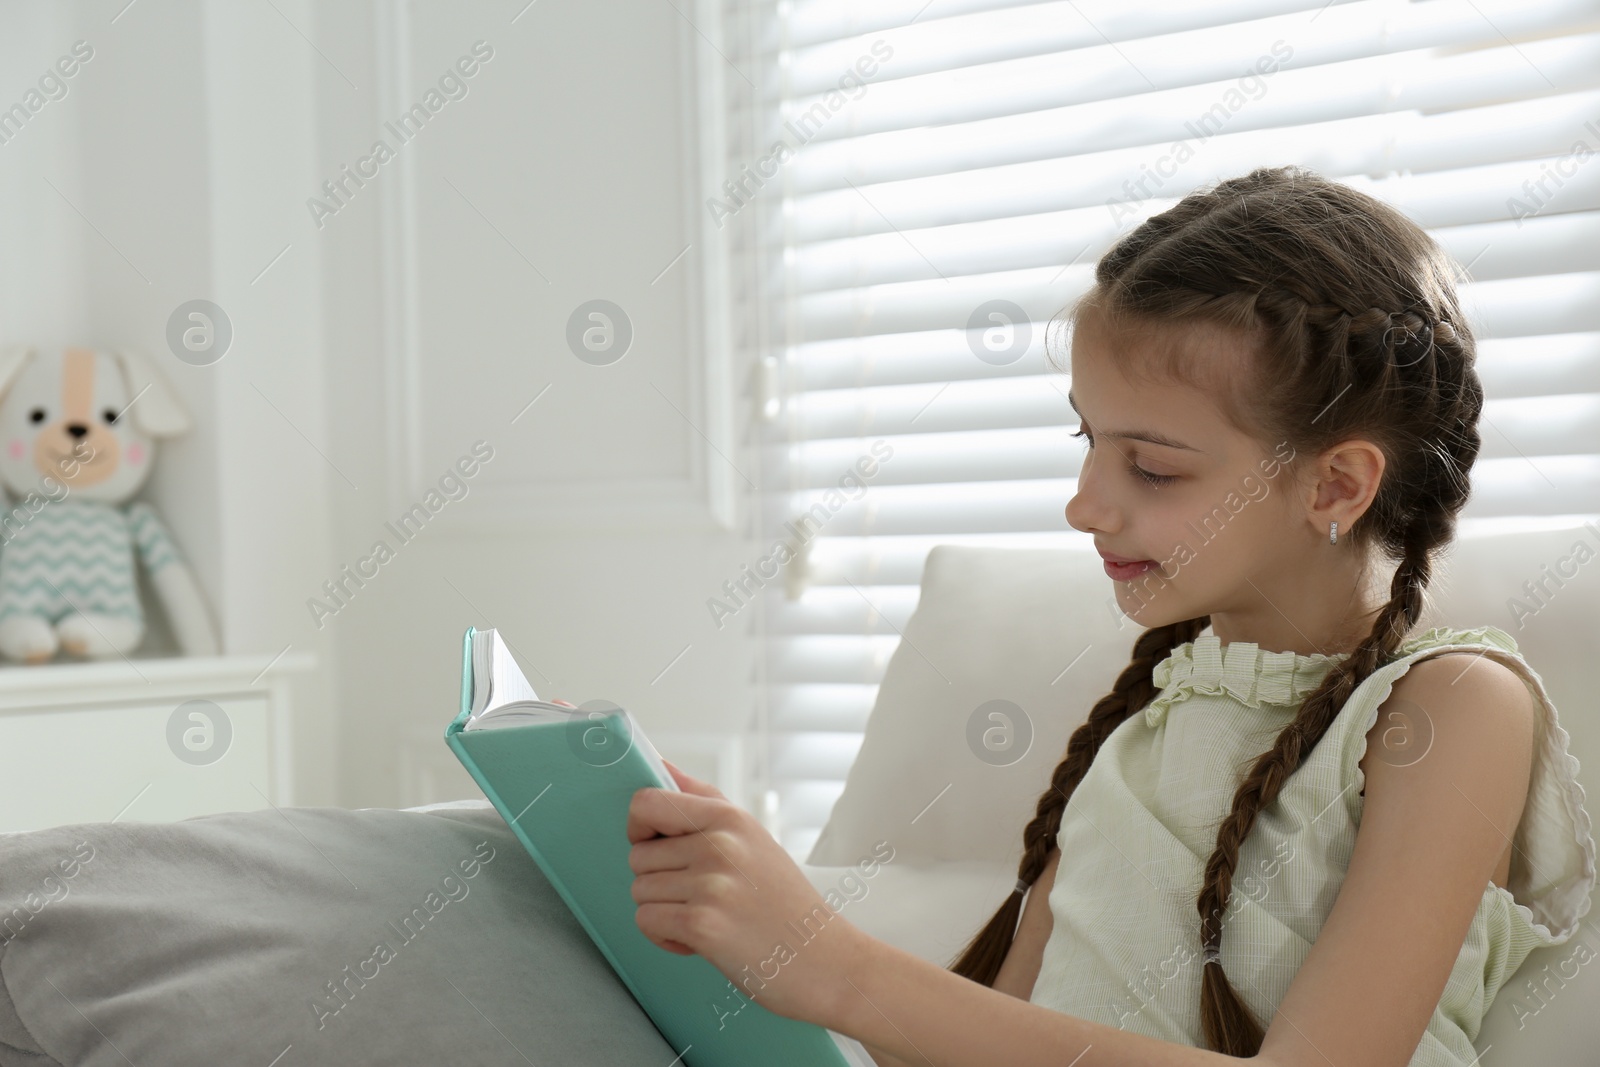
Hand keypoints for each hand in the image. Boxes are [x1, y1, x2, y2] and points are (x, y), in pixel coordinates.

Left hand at [627, 760, 862, 1026]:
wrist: (824, 959)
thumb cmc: (784, 901)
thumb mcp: (751, 836)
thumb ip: (701, 800)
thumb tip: (659, 764)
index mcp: (728, 817)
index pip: (646, 802)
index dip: (639, 827)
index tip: (657, 846)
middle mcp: (719, 844)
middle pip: (637, 855)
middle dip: (658, 880)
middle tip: (700, 895)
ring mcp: (711, 883)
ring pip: (639, 890)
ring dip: (663, 911)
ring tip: (707, 916)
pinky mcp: (702, 924)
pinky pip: (646, 921)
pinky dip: (665, 937)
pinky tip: (700, 940)